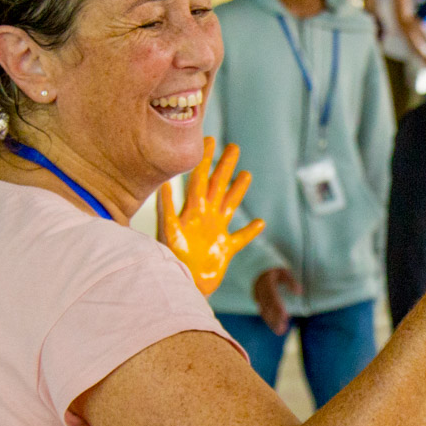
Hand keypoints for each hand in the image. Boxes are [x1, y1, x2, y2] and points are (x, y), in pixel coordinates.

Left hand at [158, 137, 263, 294]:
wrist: (182, 285)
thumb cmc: (173, 260)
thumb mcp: (169, 232)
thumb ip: (168, 209)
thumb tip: (164, 184)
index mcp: (193, 211)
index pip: (199, 179)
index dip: (205, 160)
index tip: (210, 140)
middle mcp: (205, 218)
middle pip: (218, 186)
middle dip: (225, 166)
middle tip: (233, 147)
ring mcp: (216, 232)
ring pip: (230, 206)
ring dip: (238, 191)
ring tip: (246, 175)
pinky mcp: (225, 250)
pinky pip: (240, 238)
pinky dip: (250, 231)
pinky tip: (260, 223)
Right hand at [255, 268, 299, 334]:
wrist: (256, 267)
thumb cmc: (274, 269)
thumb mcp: (283, 271)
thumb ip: (291, 282)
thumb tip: (300, 292)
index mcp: (266, 282)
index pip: (272, 297)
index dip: (278, 307)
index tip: (285, 317)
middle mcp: (259, 290)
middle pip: (267, 307)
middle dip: (274, 319)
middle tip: (282, 330)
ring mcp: (256, 295)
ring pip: (263, 310)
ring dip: (271, 322)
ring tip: (280, 332)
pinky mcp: (256, 300)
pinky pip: (262, 310)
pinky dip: (268, 319)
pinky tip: (275, 326)